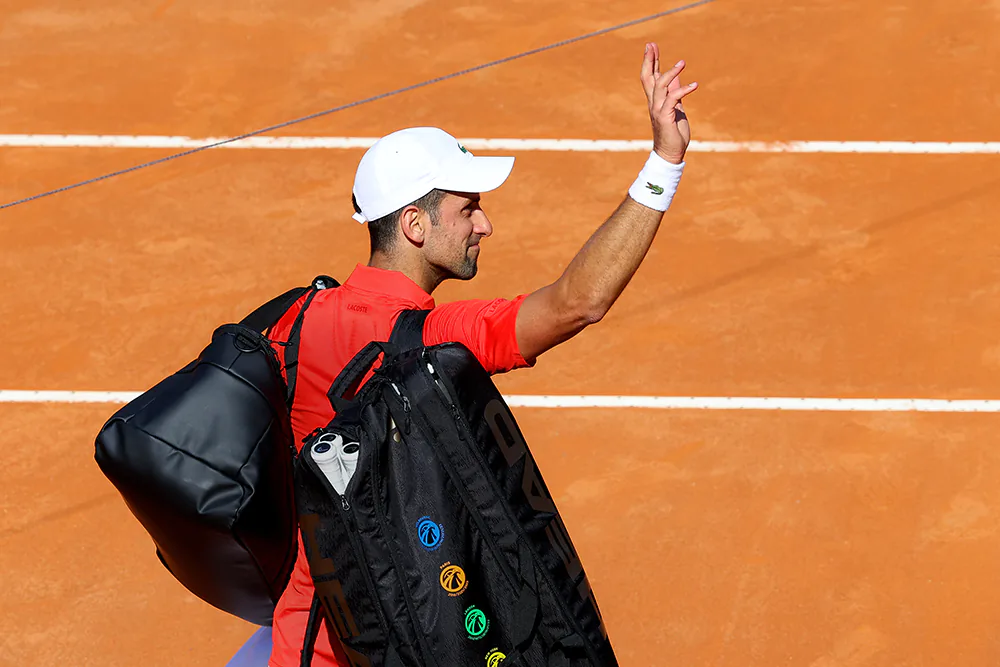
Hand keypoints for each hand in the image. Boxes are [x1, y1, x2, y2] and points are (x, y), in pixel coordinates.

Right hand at [640, 43, 696, 164]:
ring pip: (660, 86)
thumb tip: (678, 79)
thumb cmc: (673, 131)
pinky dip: (683, 90)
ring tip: (683, 62)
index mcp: (655, 100)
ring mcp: (658, 109)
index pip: (650, 77)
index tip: (651, 46)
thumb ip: (675, 92)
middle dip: (649, 61)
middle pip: (647, 78)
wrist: (670, 152)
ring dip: (670, 72)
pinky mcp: (665, 117)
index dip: (650, 61)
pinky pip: (673, 99)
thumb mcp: (676, 107)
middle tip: (651, 45)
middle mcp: (653, 103)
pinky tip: (695, 85)